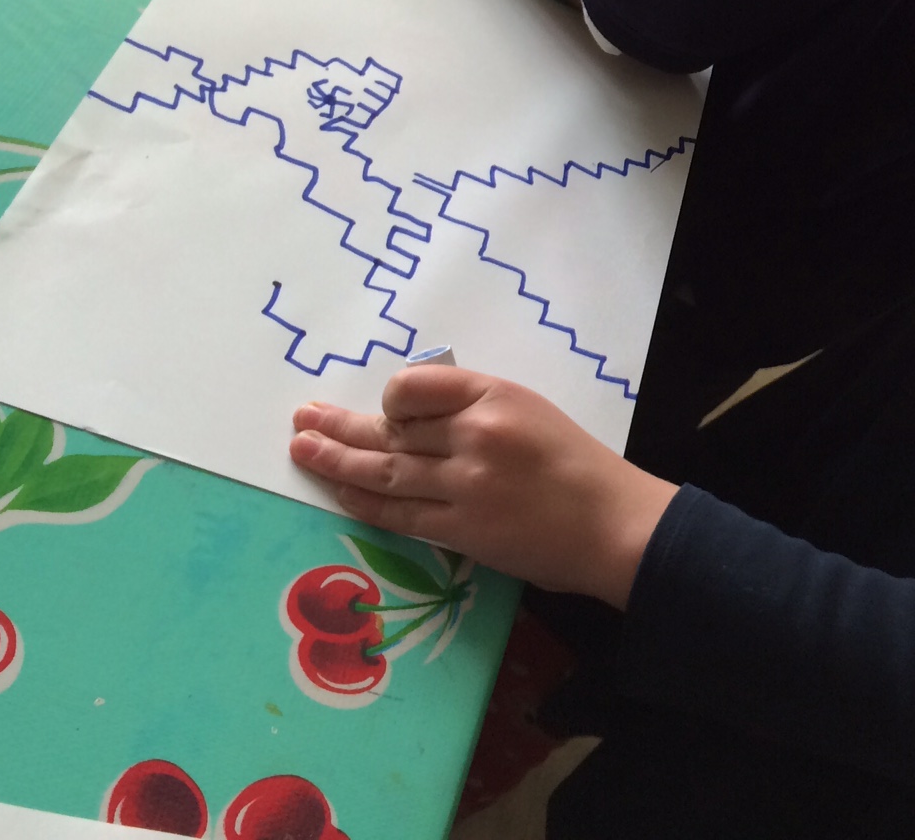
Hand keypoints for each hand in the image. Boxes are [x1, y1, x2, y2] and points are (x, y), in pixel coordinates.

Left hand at [288, 368, 677, 607]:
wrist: (612, 523)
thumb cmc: (575, 464)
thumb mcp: (530, 411)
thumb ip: (475, 408)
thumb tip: (413, 417)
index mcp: (496, 395)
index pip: (415, 386)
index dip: (389, 398)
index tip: (382, 408)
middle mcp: (476, 433)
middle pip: (390, 429)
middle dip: (339, 424)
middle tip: (303, 418)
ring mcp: (466, 483)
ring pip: (384, 470)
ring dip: (336, 461)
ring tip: (303, 449)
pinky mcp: (461, 529)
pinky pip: (397, 512)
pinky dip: (363, 502)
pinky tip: (339, 492)